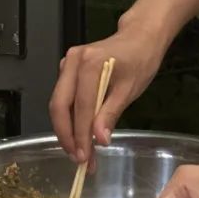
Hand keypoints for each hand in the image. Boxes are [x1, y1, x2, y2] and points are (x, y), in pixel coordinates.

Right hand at [50, 21, 169, 164]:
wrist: (139, 37)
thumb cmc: (140, 61)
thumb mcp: (129, 90)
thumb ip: (111, 114)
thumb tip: (99, 140)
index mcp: (89, 64)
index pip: (80, 107)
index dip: (80, 135)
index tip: (84, 158)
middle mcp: (72, 62)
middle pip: (60, 106)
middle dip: (67, 136)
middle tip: (78, 160)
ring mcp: (66, 65)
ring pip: (59, 104)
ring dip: (66, 131)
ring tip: (80, 153)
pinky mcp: (67, 71)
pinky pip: (63, 99)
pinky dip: (69, 119)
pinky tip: (79, 136)